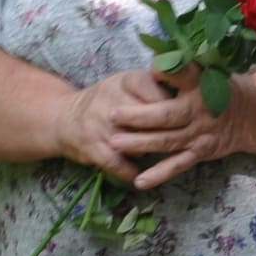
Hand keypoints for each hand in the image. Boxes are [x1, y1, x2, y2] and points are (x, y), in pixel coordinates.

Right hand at [50, 68, 177, 183]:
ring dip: (148, 150)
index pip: (153, 89)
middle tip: (176, 137)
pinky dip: (129, 171)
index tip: (183, 113)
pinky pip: (117, 163)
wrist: (64, 119)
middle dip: (163, 130)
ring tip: (160, 153)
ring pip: (134, 142)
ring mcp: (99, 124)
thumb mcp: (127, 84)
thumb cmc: (108, 101)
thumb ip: (154, 85)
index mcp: (124, 81)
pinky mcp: (91, 147)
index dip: (170, 104)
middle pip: (146, 117)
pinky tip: (138, 173)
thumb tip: (191, 88)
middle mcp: (110, 100)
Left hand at [123, 68, 255, 191]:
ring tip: (114, 142)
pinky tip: (139, 181)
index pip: (183, 74)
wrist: (250, 118)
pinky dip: (159, 174)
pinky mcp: (200, 153)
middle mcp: (200, 110)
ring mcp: (200, 134)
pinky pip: (177, 165)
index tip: (152, 68)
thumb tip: (155, 56)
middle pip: (167, 114)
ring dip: (140, 143)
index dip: (167, 72)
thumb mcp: (206, 70)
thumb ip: (181, 67)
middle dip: (138, 116)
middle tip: (112, 114)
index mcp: (200, 84)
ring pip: (167, 141)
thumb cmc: (218, 89)